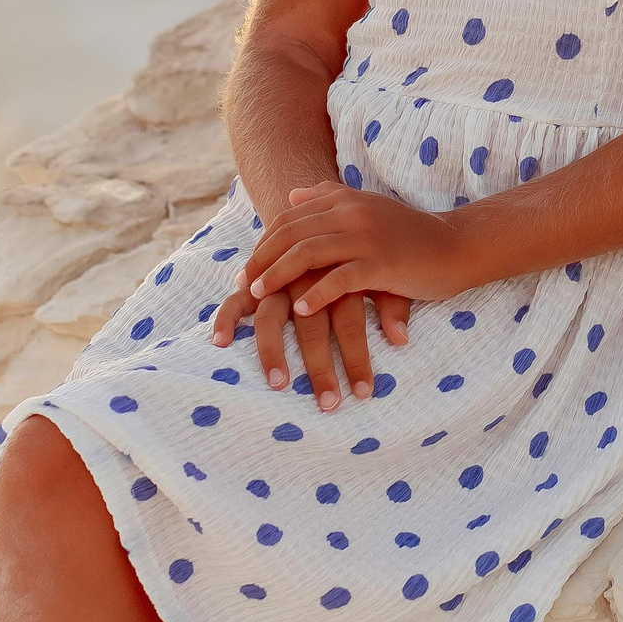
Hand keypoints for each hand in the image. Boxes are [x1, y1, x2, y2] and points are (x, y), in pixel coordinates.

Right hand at [209, 265, 409, 412]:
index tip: (364, 394)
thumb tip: (402, 338)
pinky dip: (227, 318)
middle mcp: (306, 279)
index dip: (357, 359)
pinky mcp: (257, 283)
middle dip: (321, 368)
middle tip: (330, 404)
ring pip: (272, 319)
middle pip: (312, 327)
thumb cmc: (359, 255)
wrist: (323, 217)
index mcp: (338, 276)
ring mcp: (278, 280)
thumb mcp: (380, 275)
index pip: (350, 324)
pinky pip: (237, 300)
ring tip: (279, 386)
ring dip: (273, 354)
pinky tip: (220, 343)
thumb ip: (392, 305)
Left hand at [234, 183, 480, 321]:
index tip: (247, 267)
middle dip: (261, 259)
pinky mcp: (382, 262)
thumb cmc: (410, 234)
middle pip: (292, 233)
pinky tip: (300, 310)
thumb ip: (329, 196)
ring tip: (259, 295)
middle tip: (243, 284)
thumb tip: (292, 195)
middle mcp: (352, 212)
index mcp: (345, 199)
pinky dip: (315, 295)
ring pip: (308, 253)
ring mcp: (367, 236)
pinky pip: (339, 279)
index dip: (263, 242)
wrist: (456, 246)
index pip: (290, 217)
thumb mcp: (367, 208)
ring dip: (278, 275)